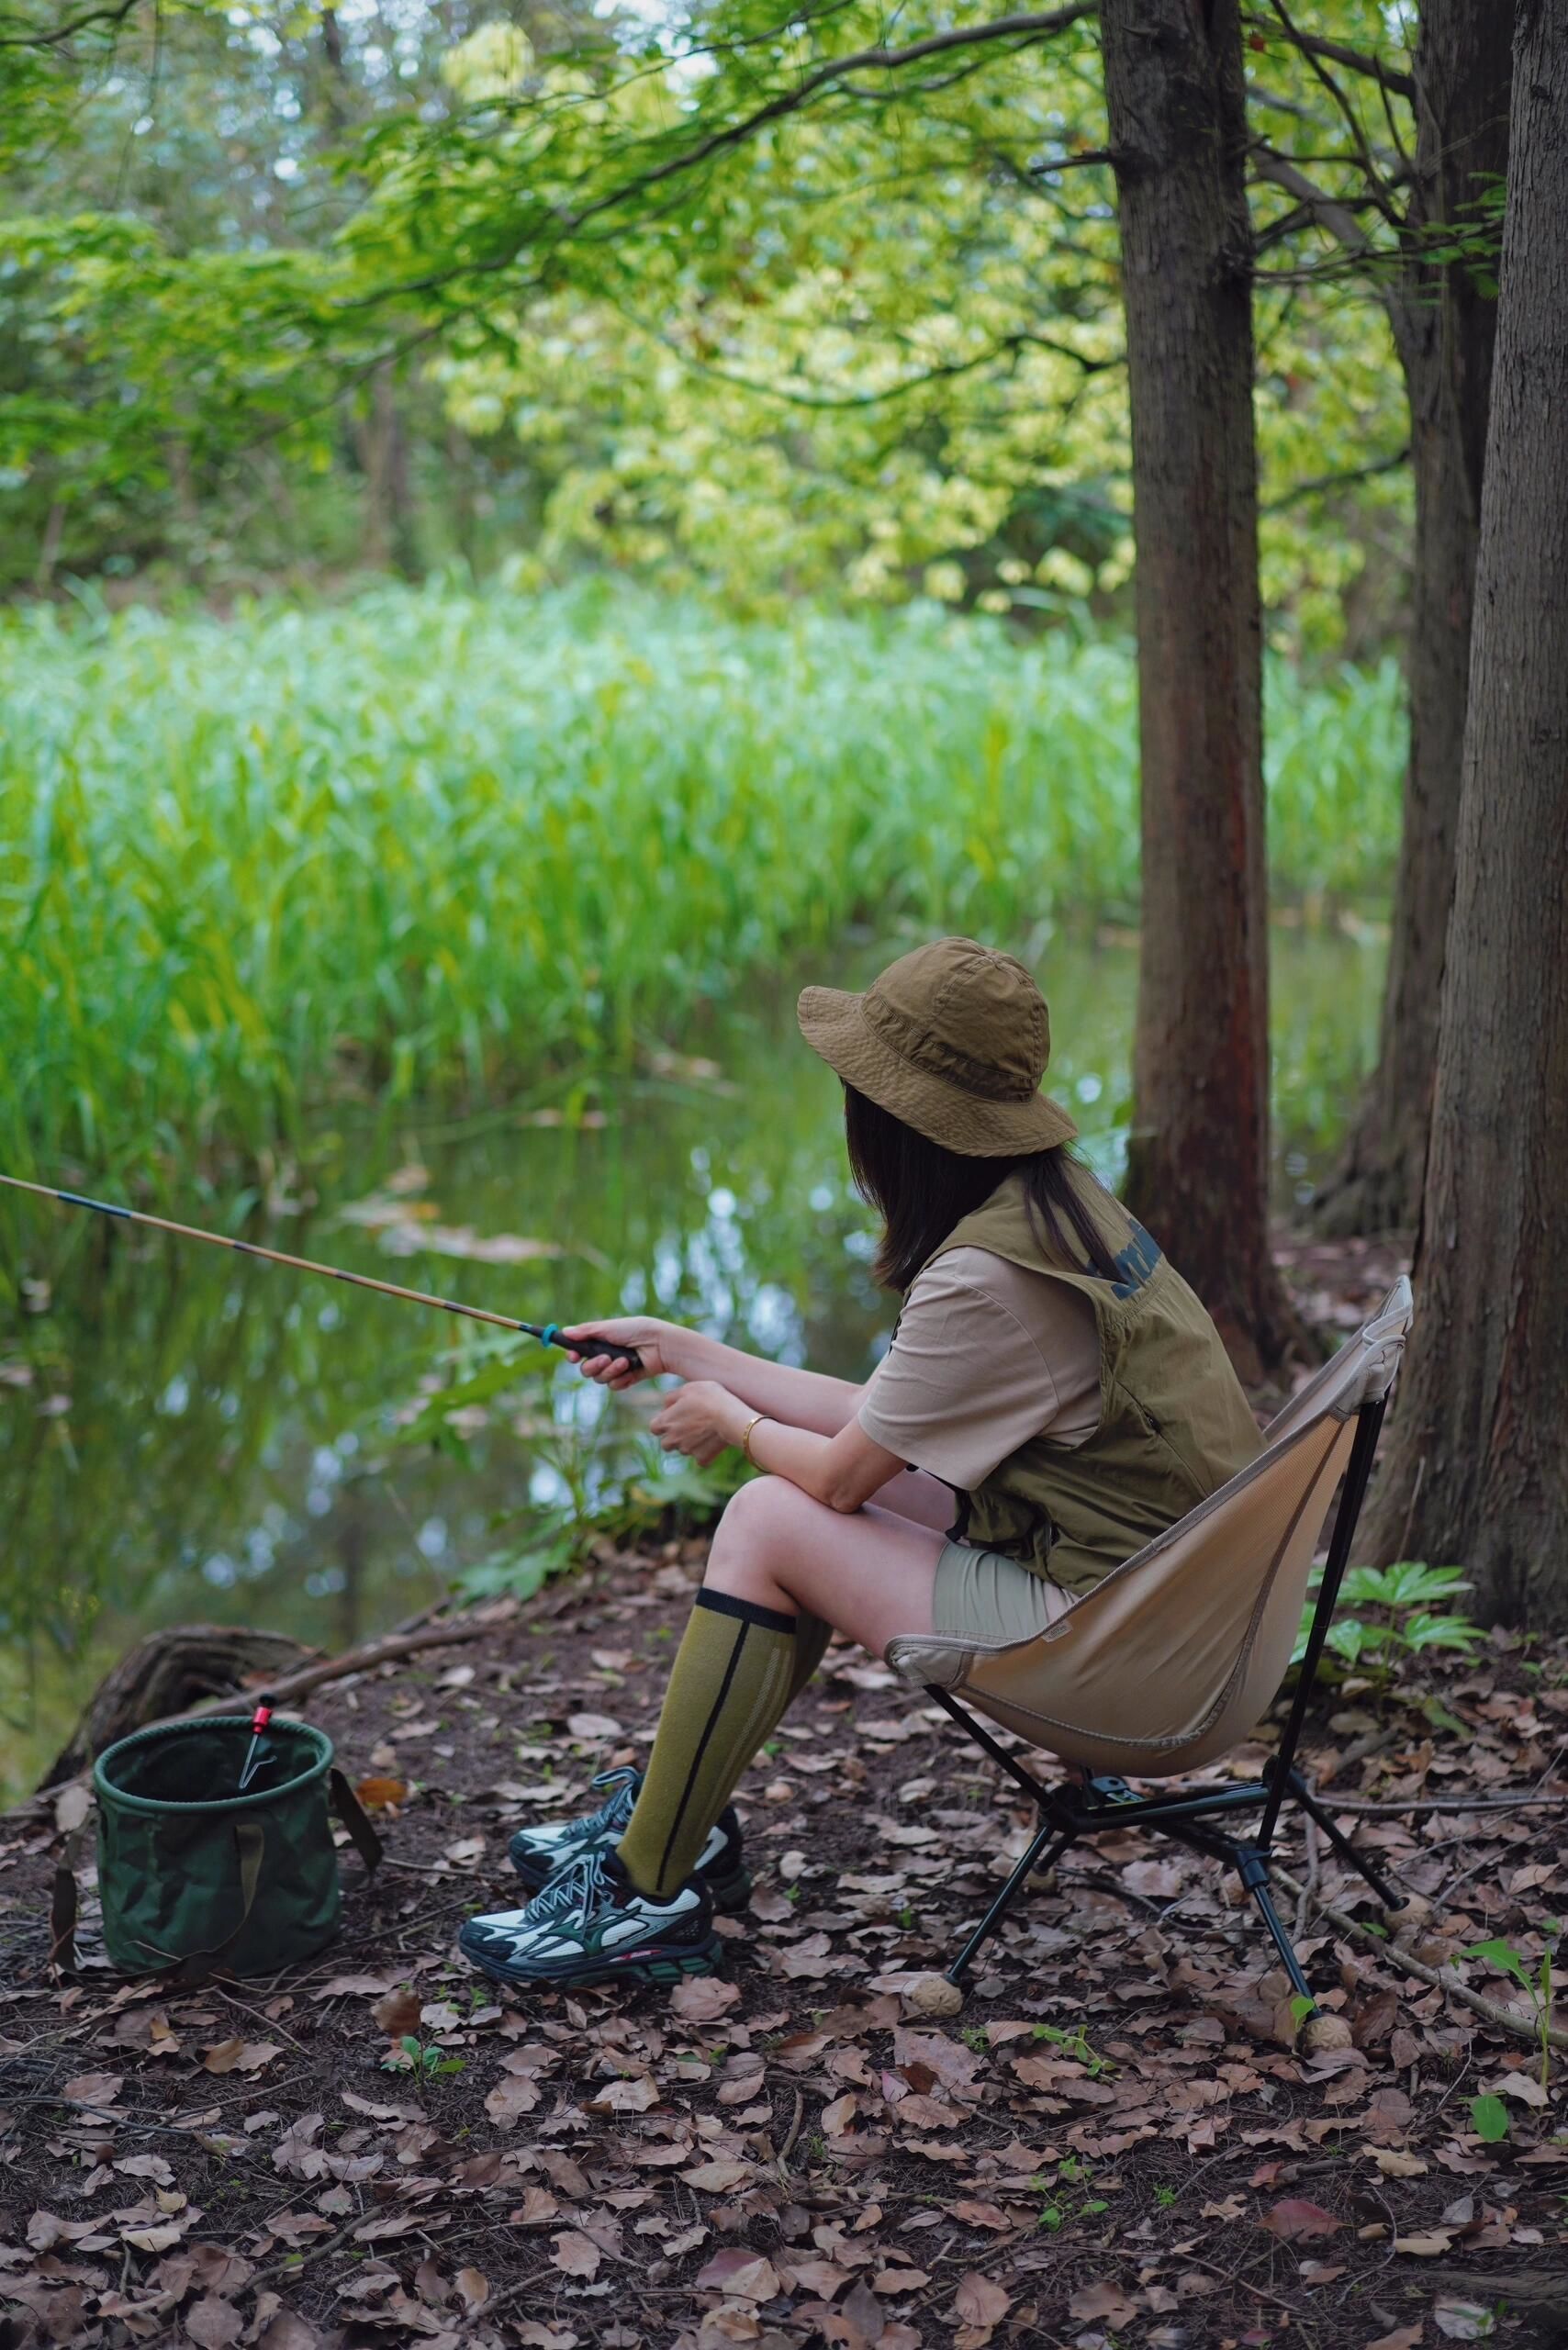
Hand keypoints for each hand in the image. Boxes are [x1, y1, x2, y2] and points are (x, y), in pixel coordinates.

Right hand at [559, 1315, 684, 1390]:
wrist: (660, 1345)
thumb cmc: (636, 1331)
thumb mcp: (609, 1327)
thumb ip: (586, 1331)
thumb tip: (565, 1331)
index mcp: (600, 1341)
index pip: (578, 1351)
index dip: (573, 1355)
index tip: (573, 1356)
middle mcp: (605, 1355)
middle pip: (586, 1369)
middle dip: (593, 1365)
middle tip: (605, 1358)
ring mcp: (615, 1369)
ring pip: (599, 1379)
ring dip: (610, 1371)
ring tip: (624, 1362)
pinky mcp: (626, 1379)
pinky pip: (613, 1385)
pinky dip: (621, 1379)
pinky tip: (631, 1370)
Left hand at [649, 1379, 746, 1467]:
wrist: (730, 1416)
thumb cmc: (709, 1398)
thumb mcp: (688, 1388)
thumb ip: (672, 1397)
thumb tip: (665, 1405)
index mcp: (666, 1421)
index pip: (654, 1428)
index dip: (663, 1423)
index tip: (675, 1418)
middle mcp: (672, 1438)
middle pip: (666, 1444)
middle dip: (674, 1438)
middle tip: (689, 1427)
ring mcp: (687, 1450)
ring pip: (684, 1450)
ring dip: (690, 1444)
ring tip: (705, 1431)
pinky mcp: (702, 1458)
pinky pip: (701, 1459)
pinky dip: (706, 1453)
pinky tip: (714, 1442)